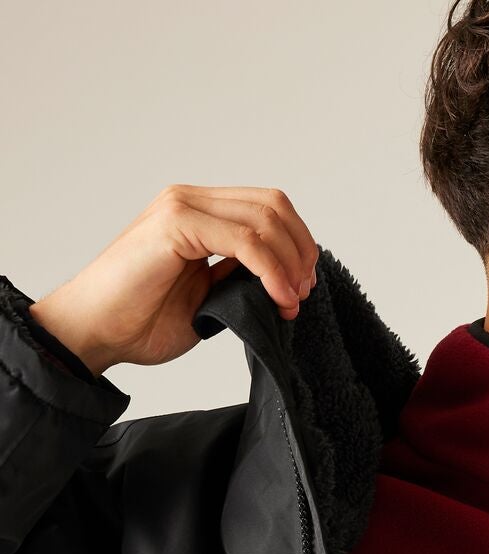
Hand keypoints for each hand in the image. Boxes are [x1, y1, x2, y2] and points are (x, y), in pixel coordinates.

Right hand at [27, 184, 319, 377]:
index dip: (298, 245)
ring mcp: (182, 208)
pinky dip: (273, 272)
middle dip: (301, 252)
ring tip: (290, 302)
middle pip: (273, 206)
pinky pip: (245, 242)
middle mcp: (191, 201)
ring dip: (290, 265)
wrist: (97, 330)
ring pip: (265, 220)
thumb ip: (239, 276)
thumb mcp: (210, 295)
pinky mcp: (176, 225)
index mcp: (199, 213)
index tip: (302, 288)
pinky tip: (278, 299)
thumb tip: (282, 281)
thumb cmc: (143, 318)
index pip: (268, 208)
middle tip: (302, 294)